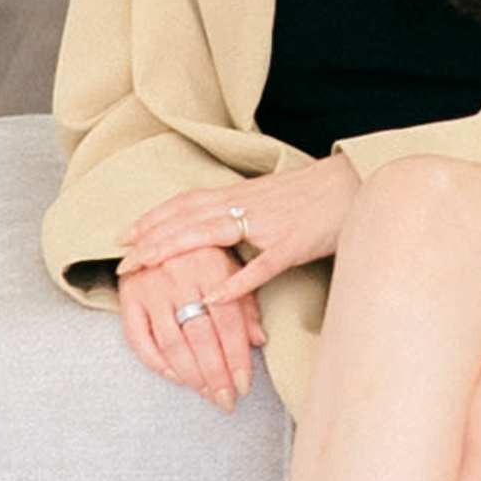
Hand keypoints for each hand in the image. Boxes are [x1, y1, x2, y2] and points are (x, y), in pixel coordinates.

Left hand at [107, 159, 357, 409]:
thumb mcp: (272, 199)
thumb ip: (243, 212)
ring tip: (148, 268)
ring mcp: (268, 225)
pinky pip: (259, 266)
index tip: (125, 235)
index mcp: (241, 194)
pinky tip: (211, 297)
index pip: (186, 203)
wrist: (358, 183)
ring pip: (210, 233)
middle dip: (151, 238)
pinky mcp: (292, 245)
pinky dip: (233, 282)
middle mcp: (247, 204)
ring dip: (174, 250)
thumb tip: (218, 226)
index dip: (153, 218)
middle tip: (122, 261)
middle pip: (187, 217)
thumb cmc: (317, 195)